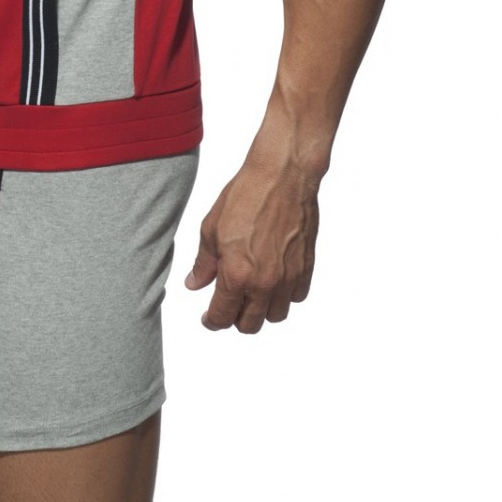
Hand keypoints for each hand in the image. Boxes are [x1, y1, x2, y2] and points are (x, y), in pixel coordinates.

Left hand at [184, 150, 320, 332]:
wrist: (283, 176)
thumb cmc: (246, 195)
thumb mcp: (211, 228)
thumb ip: (204, 263)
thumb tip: (195, 284)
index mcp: (236, 274)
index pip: (222, 317)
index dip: (211, 322)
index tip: (208, 319)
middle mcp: (265, 283)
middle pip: (250, 325)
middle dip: (235, 318)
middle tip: (229, 304)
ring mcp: (289, 278)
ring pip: (276, 315)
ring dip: (261, 309)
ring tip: (251, 291)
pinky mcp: (307, 268)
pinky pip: (297, 297)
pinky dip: (284, 295)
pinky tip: (273, 279)